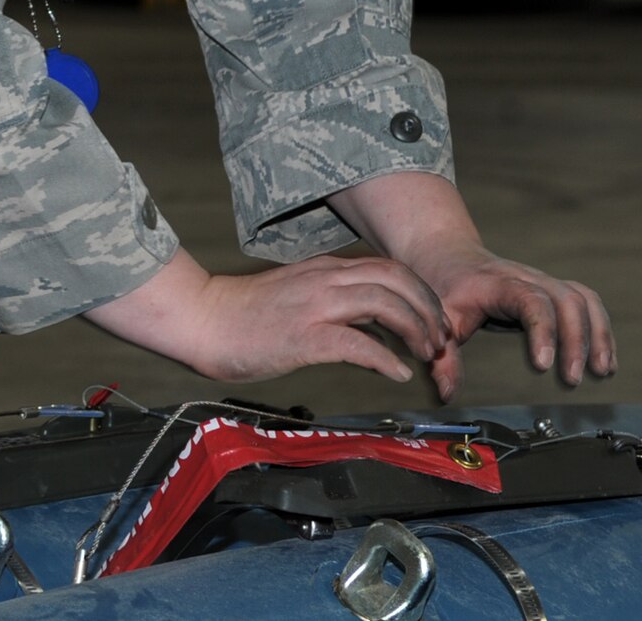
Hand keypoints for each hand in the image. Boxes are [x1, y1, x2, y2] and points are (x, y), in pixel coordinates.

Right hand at [85, 249, 449, 385]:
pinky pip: (359, 344)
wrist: (202, 319)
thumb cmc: (242, 314)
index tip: (431, 318)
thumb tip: (362, 320)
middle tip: (439, 339)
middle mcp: (325, 280)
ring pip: (386, 303)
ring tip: (426, 354)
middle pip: (397, 279)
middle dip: (428, 308)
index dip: (419, 292)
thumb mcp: (294, 293)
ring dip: (416, 329)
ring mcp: (316, 306)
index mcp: (324, 269)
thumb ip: (329, 298)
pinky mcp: (305, 336)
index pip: (388, 268)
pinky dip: (385, 358)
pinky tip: (396, 373)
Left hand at [404, 239, 615, 401]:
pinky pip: (586, 302)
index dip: (542, 330)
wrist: (449, 254)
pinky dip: (600, 328)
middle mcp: (527, 278)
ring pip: (582, 299)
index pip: (530, 300)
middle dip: (576, 340)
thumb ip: (443, 357)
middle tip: (572, 378)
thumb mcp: (438, 319)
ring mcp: (543, 281)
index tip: (543, 364)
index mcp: (498, 284)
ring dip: (597, 334)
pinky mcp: (552, 289)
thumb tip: (448, 394)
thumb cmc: (445, 286)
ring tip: (602, 370)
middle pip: (565, 300)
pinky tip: (605, 358)